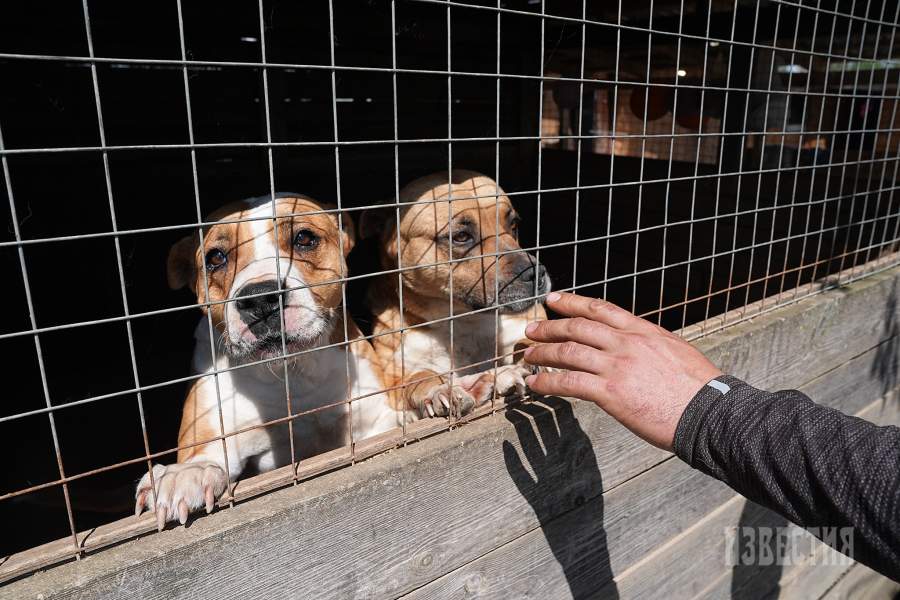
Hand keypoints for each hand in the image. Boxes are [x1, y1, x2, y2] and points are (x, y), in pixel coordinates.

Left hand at [523, 292, 721, 450]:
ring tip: (527, 358)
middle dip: (549, 327)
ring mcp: (617, 366)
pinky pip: (569, 383)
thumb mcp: (676, 352)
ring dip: (543, 354)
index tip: (554, 299)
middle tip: (531, 331)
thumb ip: (651, 346)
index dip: (573, 302)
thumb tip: (640, 348)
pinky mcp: (610, 392)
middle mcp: (627, 343)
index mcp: (643, 332)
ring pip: (568, 352)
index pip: (601, 309)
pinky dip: (547, 382)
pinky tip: (535, 384)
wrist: (710, 413)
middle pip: (577, 327)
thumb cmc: (700, 390)